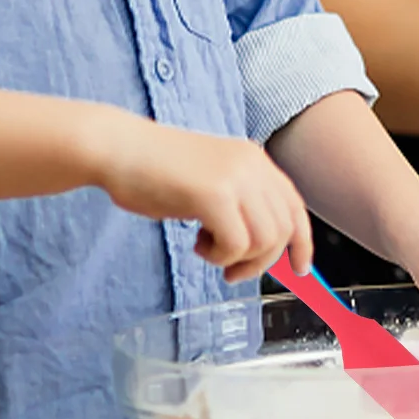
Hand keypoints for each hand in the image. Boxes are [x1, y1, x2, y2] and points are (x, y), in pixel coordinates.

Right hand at [93, 116, 312, 281]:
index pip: (294, 205)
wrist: (118, 148)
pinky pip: (237, 244)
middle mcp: (251, 164)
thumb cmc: (152, 169)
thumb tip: (262, 244)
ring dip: (238, 259)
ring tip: (208, 250)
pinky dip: (220, 255)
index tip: (299, 268)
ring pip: (265, 240)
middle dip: (262, 261)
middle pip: (284, 229)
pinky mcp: (213, 194)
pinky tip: (197, 244)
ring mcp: (234, 177)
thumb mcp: (209, 180)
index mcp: (253, 158)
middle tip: (232, 270)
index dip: (301, 241)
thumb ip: (238, 202)